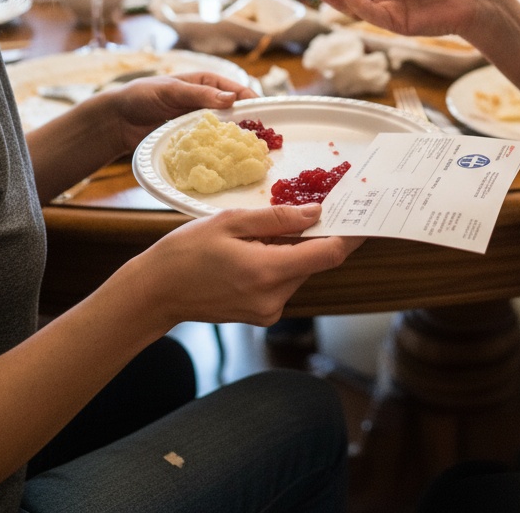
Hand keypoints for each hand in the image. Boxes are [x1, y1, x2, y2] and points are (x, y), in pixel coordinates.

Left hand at [106, 72, 256, 156]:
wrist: (118, 120)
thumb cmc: (143, 96)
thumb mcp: (172, 91)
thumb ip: (200, 95)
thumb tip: (232, 98)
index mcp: (207, 83)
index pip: (236, 90)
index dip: (251, 101)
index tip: (264, 112)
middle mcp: (208, 102)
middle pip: (235, 111)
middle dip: (248, 122)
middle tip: (262, 137)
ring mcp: (200, 122)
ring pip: (225, 130)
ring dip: (235, 138)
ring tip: (250, 150)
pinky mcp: (192, 139)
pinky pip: (210, 144)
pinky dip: (220, 149)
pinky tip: (228, 158)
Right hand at [136, 204, 363, 329]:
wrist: (155, 293)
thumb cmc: (186, 252)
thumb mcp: (231, 221)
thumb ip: (277, 219)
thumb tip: (317, 213)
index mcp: (268, 272)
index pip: (327, 255)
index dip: (350, 235)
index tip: (364, 216)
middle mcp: (274, 298)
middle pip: (313, 262)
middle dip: (315, 235)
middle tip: (312, 204)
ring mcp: (268, 311)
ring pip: (299, 271)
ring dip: (294, 248)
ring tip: (265, 229)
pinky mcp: (261, 314)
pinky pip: (283, 281)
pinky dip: (280, 262)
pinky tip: (256, 248)